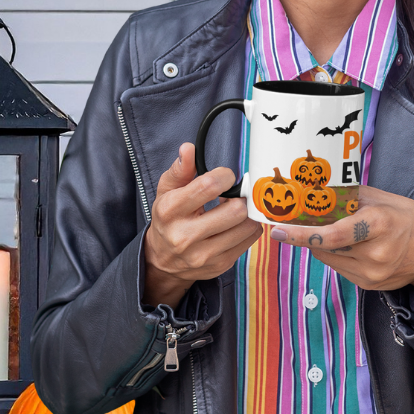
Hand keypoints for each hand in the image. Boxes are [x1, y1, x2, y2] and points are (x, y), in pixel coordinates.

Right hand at [143, 143, 262, 308]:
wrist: (162, 261)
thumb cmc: (168, 220)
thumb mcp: (166, 192)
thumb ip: (180, 169)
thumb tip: (189, 149)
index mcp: (170, 211)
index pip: (209, 186)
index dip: (225, 176)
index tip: (225, 177)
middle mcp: (185, 236)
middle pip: (235, 210)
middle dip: (240, 197)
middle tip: (234, 195)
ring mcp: (205, 254)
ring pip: (247, 226)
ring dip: (247, 213)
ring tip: (234, 209)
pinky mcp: (221, 264)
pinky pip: (251, 239)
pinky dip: (249, 227)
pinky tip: (236, 223)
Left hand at [269, 186, 413, 304]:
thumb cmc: (407, 217)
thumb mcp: (380, 198)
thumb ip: (346, 197)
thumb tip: (312, 191)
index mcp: (379, 225)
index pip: (331, 235)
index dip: (301, 234)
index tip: (276, 230)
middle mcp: (374, 254)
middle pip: (324, 247)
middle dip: (307, 234)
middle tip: (294, 219)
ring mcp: (371, 274)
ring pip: (328, 258)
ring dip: (321, 244)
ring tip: (330, 229)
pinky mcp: (367, 285)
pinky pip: (338, 268)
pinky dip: (334, 254)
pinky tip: (346, 244)